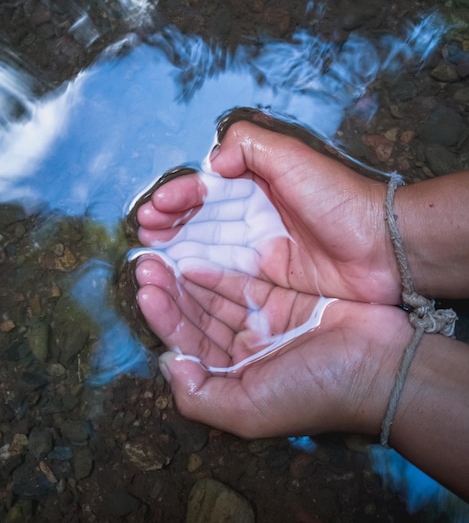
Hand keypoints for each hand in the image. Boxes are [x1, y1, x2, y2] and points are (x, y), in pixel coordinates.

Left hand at [135, 253, 411, 436]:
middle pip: (199, 318)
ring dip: (190, 279)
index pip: (188, 346)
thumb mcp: (248, 411)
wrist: (378, 365)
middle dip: (171, 293)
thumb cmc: (313, 390)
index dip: (164, 320)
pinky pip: (245, 283)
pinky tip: (198, 258)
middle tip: (146, 265)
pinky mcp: (284, 300)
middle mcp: (246, 352)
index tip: (143, 291)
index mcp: (235, 380)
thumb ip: (200, 396)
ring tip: (163, 255)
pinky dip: (221, 273)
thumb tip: (169, 364)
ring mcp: (265, 324)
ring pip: (217, 298)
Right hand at [136, 120, 400, 303]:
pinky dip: (200, 272)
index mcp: (257, 182)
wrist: (380, 248)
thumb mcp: (291, 155)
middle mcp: (255, 213)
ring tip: (149, 252)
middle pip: (202, 217)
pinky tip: (178, 274)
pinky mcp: (268, 277)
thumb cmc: (337, 198)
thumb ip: (248, 145)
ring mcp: (260, 247)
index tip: (156, 207)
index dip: (180, 196)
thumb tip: (212, 163)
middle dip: (170, 222)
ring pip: (208, 245)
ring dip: (177, 247)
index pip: (208, 188)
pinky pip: (226, 273)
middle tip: (144, 231)